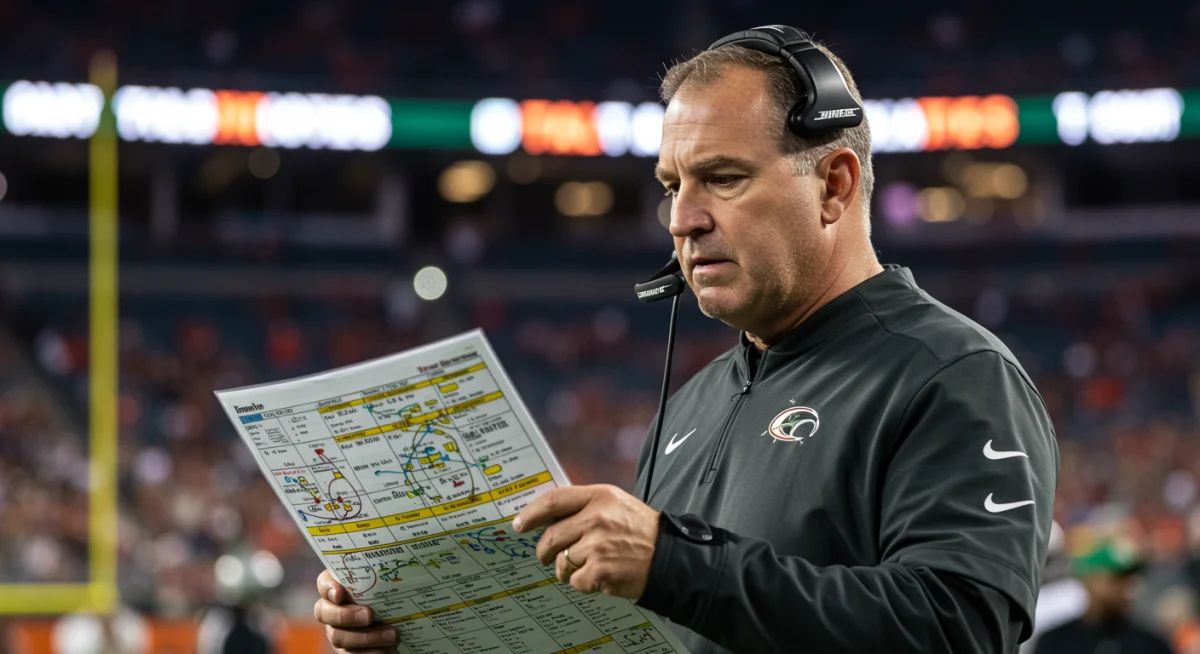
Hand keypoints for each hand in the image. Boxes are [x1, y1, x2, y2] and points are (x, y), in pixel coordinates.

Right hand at [314, 569, 399, 652]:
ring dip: (366, 638)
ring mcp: (338, 632)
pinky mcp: (348, 651)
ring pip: (339, 637)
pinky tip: (388, 650)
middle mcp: (332, 610)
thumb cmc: (394, 594)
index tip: (340, 593)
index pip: (324, 583)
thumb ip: (385, 573)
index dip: (328, 587)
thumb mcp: (390, 581)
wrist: (402, 623)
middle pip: (325, 613)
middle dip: (346, 616)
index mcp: (339, 587)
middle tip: (370, 615)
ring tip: (392, 636)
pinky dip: (371, 653)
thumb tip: (405, 553)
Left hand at [513, 484, 659, 598]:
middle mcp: (597, 518)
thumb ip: (585, 505)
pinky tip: (598, 576)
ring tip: (584, 567)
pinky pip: (575, 580)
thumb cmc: (640, 530)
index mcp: (599, 496)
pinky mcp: (600, 571)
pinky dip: (582, 582)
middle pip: (551, 536)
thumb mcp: (616, 503)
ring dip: (566, 569)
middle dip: (544, 550)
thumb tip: (548, 516)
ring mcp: (598, 545)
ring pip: (562, 561)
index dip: (531, 513)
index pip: (554, 500)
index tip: (519, 524)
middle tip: (545, 556)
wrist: (669, 556)